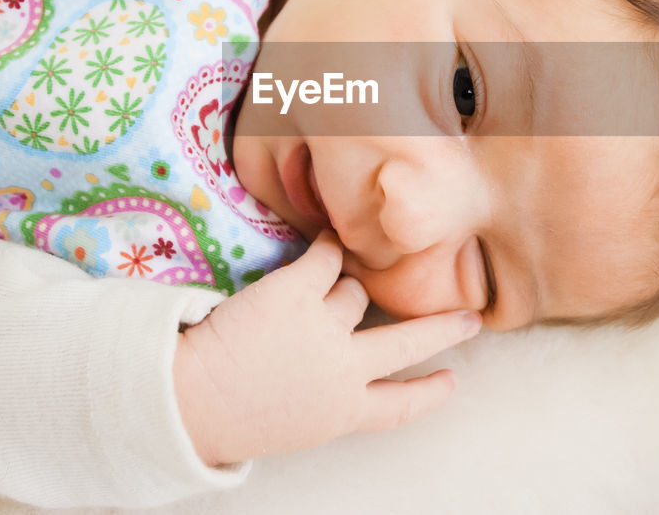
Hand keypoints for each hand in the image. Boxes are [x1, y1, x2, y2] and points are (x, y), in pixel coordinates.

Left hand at [173, 229, 481, 467]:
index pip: (400, 405)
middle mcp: (345, 369)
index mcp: (343, 412)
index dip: (429, 393)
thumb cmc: (229, 417)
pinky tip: (326, 234)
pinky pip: (326, 255)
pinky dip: (327, 244)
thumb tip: (346, 360)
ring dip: (340, 288)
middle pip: (408, 343)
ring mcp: (326, 327)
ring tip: (314, 291)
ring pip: (355, 293)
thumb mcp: (293, 425)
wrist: (188, 398)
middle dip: (444, 330)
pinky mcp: (299, 290)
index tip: (451, 381)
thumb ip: (326, 397)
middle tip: (470, 319)